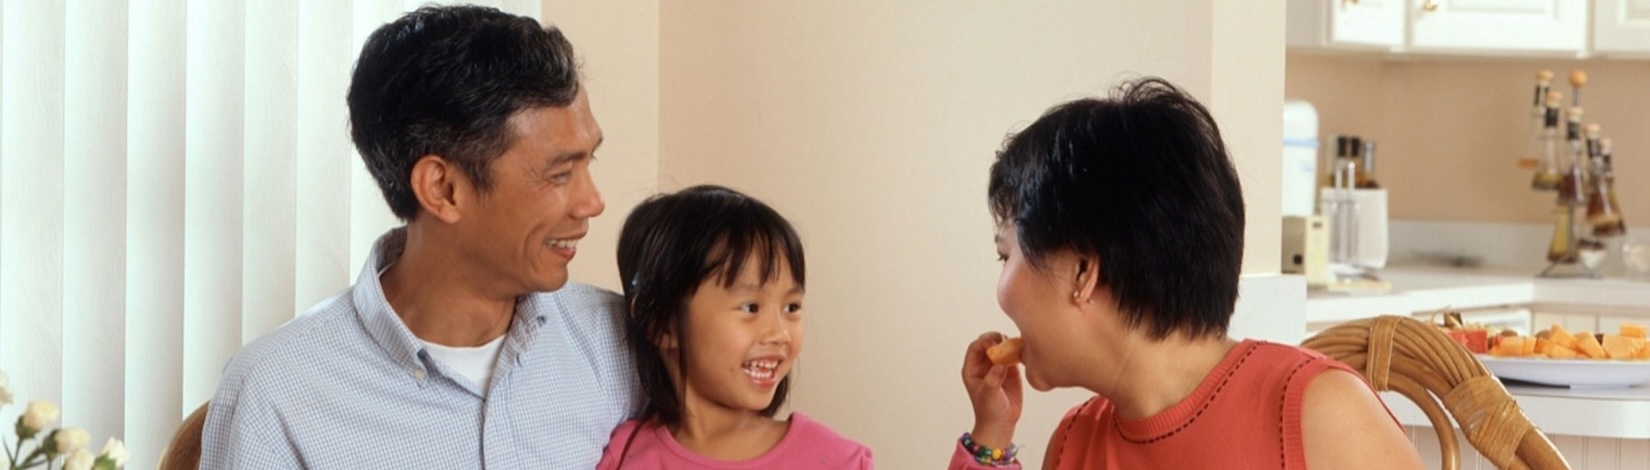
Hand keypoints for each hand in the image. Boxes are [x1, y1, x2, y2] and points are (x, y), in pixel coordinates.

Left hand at [962, 332, 1022, 448]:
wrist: (1001, 423)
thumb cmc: (989, 411)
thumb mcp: (988, 396)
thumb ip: (993, 380)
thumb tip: (1000, 365)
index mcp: (972, 368)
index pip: (975, 347)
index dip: (984, 342)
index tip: (994, 343)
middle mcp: (984, 364)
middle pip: (989, 343)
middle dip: (997, 339)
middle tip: (1006, 341)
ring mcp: (997, 365)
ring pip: (1002, 347)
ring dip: (1009, 344)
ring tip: (1016, 347)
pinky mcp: (1011, 369)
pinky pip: (1014, 355)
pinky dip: (1018, 351)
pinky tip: (1023, 353)